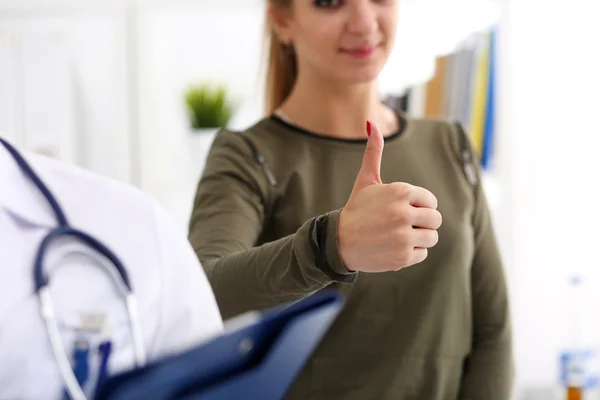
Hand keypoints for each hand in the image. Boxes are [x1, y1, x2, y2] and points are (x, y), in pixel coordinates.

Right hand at [338, 121, 441, 272]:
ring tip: (399, 236)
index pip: (431, 201)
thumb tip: (370, 122)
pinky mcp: (403, 256)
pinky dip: (411, 253)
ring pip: (432, 237)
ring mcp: (404, 236)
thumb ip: (373, 151)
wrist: (338, 241)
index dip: (418, 206)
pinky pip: (422, 253)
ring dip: (419, 238)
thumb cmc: (356, 209)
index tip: (402, 210)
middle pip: (435, 220)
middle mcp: (404, 213)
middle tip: (402, 225)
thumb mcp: (366, 180)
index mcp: (401, 191)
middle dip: (422, 223)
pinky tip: (393, 247)